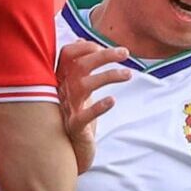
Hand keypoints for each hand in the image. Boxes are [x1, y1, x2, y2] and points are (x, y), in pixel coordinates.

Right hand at [56, 39, 129, 173]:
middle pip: (80, 65)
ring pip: (85, 85)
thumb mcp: (75, 86)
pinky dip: (99, 107)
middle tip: (125, 53)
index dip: (85, 47)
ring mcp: (67, 109)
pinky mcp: (75, 127)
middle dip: (104, 55)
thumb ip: (77, 65)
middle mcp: (62, 91)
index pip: (67, 54)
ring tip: (128, 74)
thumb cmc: (74, 114)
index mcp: (61, 79)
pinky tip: (112, 100)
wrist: (69, 149)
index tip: (102, 47)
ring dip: (108, 76)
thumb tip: (82, 40)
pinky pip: (85, 116)